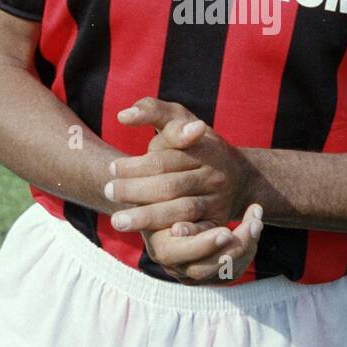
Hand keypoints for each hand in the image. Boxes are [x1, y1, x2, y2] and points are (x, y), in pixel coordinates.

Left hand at [105, 96, 249, 234]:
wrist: (237, 177)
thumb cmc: (194, 144)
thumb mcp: (179, 119)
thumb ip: (151, 110)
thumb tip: (123, 116)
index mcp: (205, 148)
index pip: (165, 160)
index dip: (136, 166)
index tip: (112, 168)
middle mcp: (214, 175)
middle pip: (170, 186)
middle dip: (136, 191)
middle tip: (108, 192)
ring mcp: (218, 200)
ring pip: (182, 210)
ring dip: (149, 217)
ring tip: (118, 221)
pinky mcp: (218, 222)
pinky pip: (202, 230)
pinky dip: (187, 234)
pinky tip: (167, 235)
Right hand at [141, 202, 263, 284]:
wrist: (182, 199)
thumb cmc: (173, 192)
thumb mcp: (172, 193)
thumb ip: (177, 203)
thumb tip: (180, 226)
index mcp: (159, 246)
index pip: (176, 255)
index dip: (202, 245)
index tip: (227, 231)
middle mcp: (175, 265)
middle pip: (203, 269)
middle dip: (233, 247)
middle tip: (253, 224)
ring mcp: (194, 273)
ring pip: (223, 272)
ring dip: (246, 245)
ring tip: (256, 219)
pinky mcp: (213, 274)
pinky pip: (234, 270)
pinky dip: (248, 249)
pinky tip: (253, 225)